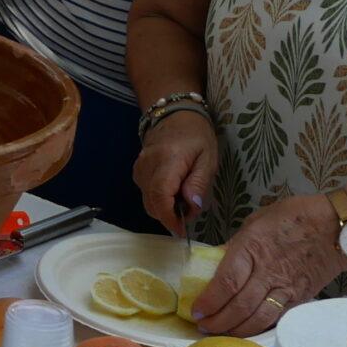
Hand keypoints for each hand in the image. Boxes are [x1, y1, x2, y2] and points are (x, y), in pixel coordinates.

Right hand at [134, 114, 218, 237]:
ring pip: (148, 201)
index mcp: (168, 161)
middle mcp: (147, 166)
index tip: (181, 231)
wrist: (174, 115)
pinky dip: (159, 200)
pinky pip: (146, 194)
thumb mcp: (208, 158)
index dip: (169, 218)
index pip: (160, 196)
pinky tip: (173, 191)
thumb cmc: (196, 136)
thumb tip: (191, 207)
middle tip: (190, 211)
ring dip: (165, 209)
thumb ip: (199, 183)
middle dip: (170, 216)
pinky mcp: (137, 171)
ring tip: (184, 198)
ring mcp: (139, 169)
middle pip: (151, 203)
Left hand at [190, 193, 343, 335]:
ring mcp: (286, 287)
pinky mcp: (300, 298)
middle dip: (218, 321)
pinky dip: (260, 328)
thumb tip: (218, 261)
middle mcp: (268, 271)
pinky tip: (247, 331)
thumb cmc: (295, 217)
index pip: (227, 282)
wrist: (337, 228)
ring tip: (220, 333)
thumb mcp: (257, 221)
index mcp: (252, 247)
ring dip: (236, 330)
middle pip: (239, 305)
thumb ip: (237, 244)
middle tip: (203, 326)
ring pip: (258, 318)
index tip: (196, 310)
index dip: (209, 301)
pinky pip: (277, 318)